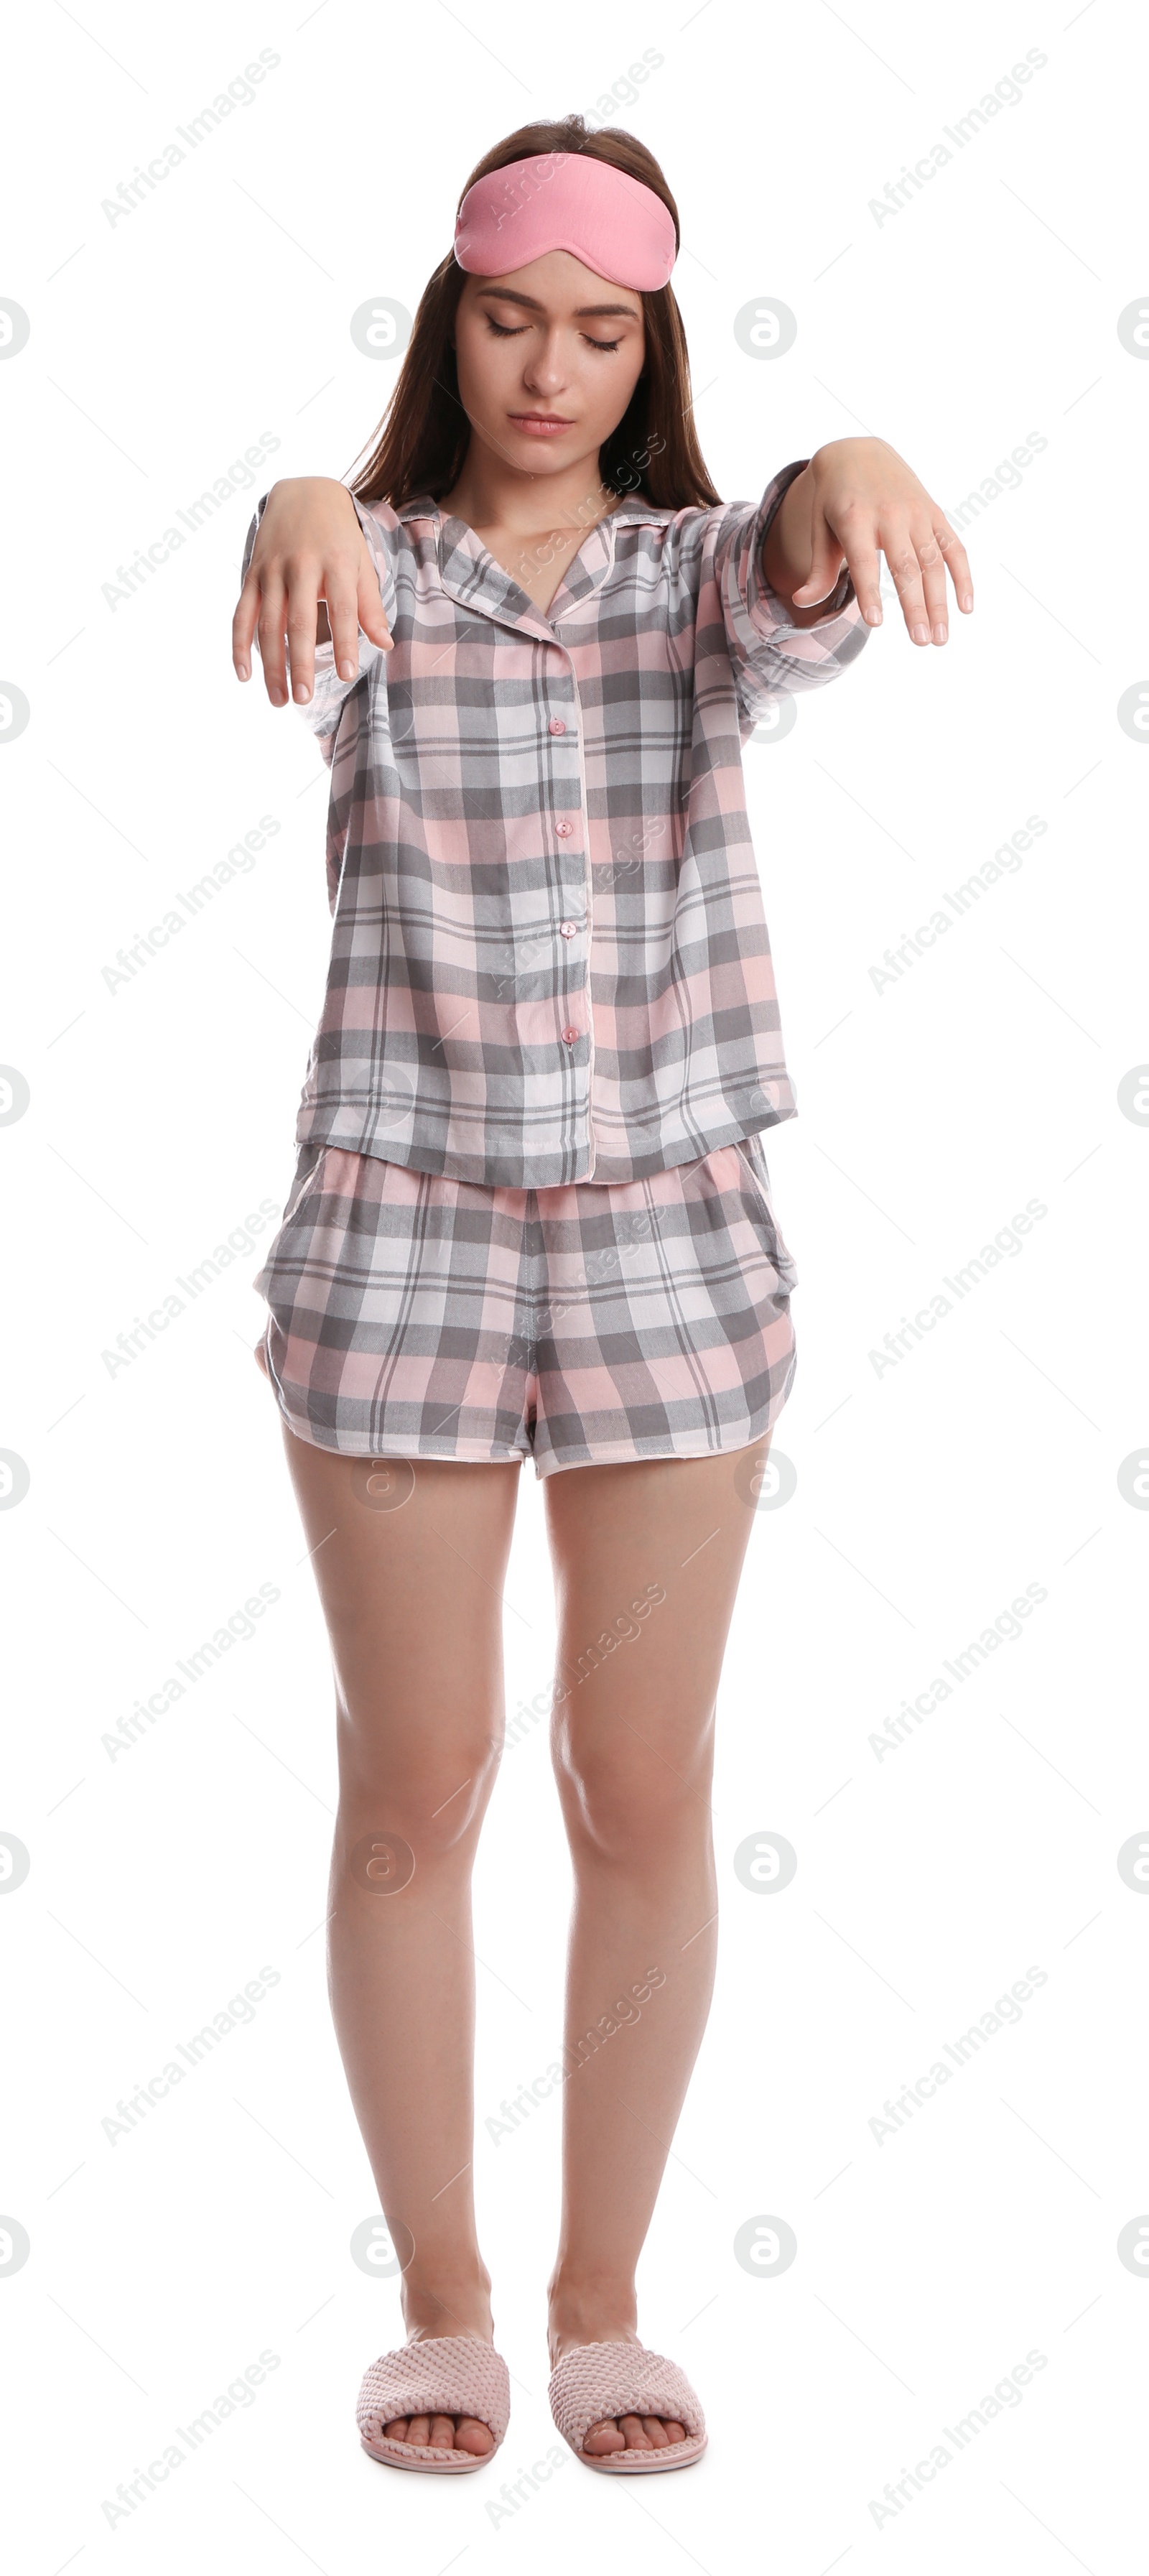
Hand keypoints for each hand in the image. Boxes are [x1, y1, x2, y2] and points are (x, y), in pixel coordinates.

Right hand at [232, 476, 392, 705]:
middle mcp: (301, 566)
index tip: (346, 675)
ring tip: (279, 700)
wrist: (303, 493)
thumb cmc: (339, 537)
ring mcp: (272, 570)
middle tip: (304, 699)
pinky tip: (244, 675)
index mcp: (336, 563)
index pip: (342, 608)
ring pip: (268, 624)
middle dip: (300, 663)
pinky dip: (240, 645)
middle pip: (299, 622)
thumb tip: (385, 645)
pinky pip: (242, 614)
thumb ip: (370, 605)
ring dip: (271, 665)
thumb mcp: (361, 564)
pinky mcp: (252, 574)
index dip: (344, 642)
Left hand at [763, 437, 973, 643]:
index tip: (876, 623)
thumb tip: (801, 602)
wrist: (858, 453)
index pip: (863, 560)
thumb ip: (817, 569)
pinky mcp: (934, 512)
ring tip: (940, 638)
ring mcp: (916, 512)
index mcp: (855, 517)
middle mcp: (890, 514)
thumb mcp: (819, 528)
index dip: (870, 591)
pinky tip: (966, 607)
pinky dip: (963, 576)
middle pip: (906, 566)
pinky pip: (953, 547)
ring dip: (940, 601)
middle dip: (915, 606)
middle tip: (922, 642)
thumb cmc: (834, 500)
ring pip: (933, 562)